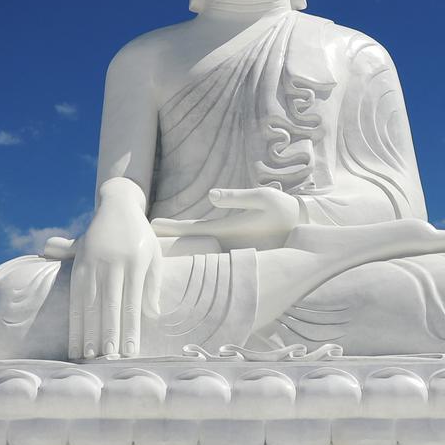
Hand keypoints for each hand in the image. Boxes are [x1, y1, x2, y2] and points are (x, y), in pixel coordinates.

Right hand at [69, 178, 160, 358]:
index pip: (132, 302)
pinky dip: (74, 318)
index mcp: (135, 261)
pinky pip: (75, 295)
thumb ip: (152, 285)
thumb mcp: (154, 256)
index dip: (131, 328)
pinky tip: (74, 337)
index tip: (131, 352)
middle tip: (107, 359)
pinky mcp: (79, 263)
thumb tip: (152, 315)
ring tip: (86, 355)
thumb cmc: (141, 237)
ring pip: (88, 302)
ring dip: (86, 330)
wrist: (118, 206)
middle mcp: (112, 262)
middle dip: (108, 333)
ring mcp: (93, 262)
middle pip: (109, 304)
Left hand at [150, 185, 301, 250]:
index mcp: (227, 230)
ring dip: (177, 246)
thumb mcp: (263, 198)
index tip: (149, 227)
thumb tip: (210, 195)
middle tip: (139, 239)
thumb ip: (236, 197)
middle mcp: (224, 242)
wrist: (305, 230)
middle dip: (165, 241)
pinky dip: (193, 246)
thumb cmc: (285, 211)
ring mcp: (229, 247)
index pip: (191, 231)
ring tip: (154, 243)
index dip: (170, 229)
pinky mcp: (237, 247)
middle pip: (188, 243)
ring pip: (197, 248)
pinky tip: (182, 248)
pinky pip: (209, 249)